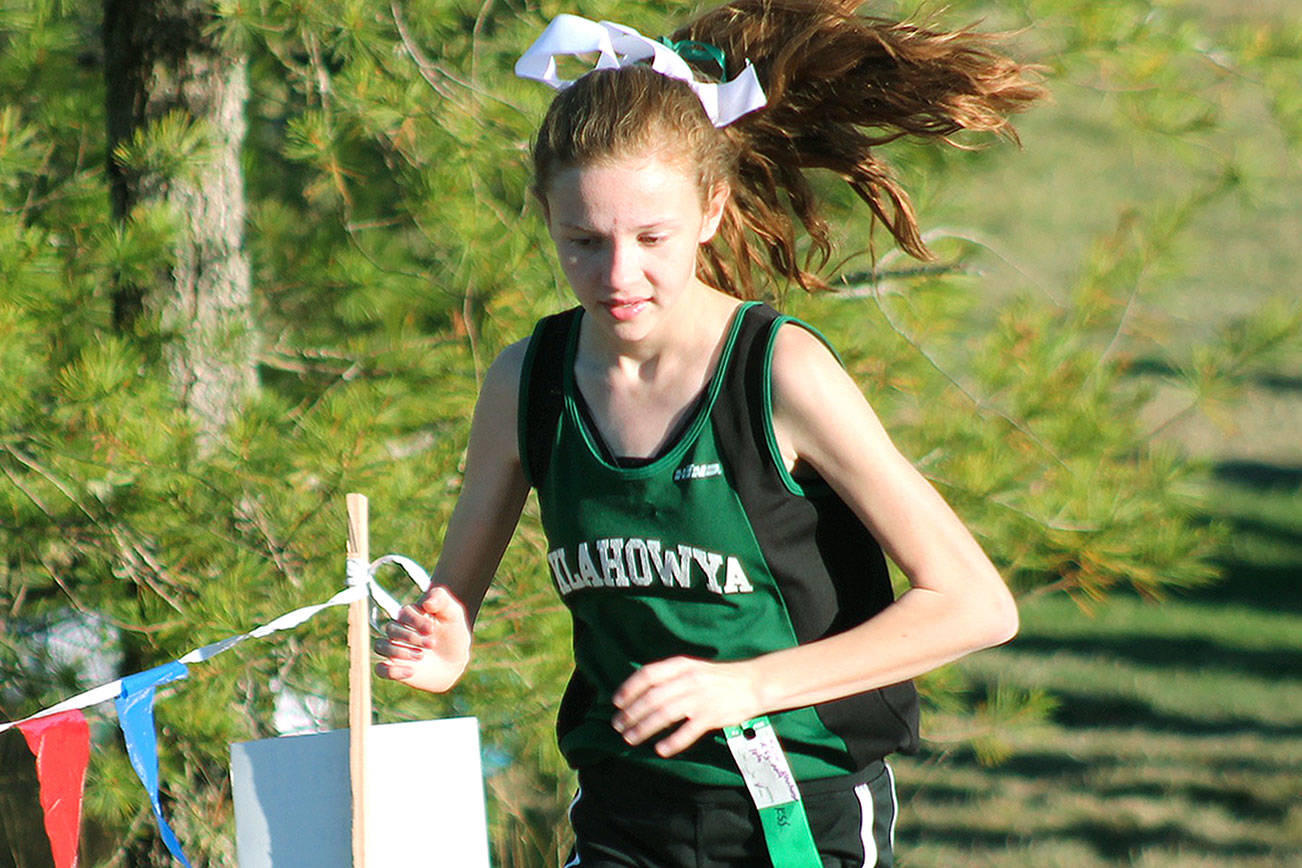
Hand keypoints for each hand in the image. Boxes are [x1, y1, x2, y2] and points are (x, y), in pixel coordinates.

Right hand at [374, 586, 471, 692]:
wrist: (455, 660)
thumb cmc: (453, 633)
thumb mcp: (453, 613)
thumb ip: (441, 599)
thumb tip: (426, 602)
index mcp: (410, 615)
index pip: (403, 613)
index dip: (415, 620)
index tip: (431, 629)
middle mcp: (398, 631)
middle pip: (391, 629)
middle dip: (411, 637)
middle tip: (432, 644)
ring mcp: (394, 649)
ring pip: (380, 646)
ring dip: (399, 652)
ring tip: (421, 656)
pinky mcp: (395, 668)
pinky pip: (381, 669)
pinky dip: (391, 671)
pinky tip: (411, 671)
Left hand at [611, 656, 763, 757]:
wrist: (753, 683)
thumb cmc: (717, 678)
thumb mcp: (692, 668)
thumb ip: (669, 677)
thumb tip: (639, 692)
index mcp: (681, 665)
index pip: (648, 675)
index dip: (629, 689)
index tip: (616, 702)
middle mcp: (688, 680)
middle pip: (652, 698)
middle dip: (631, 713)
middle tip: (618, 726)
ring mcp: (700, 698)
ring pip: (664, 715)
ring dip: (644, 728)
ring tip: (630, 738)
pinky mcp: (712, 716)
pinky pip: (687, 732)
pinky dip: (672, 742)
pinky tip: (661, 750)